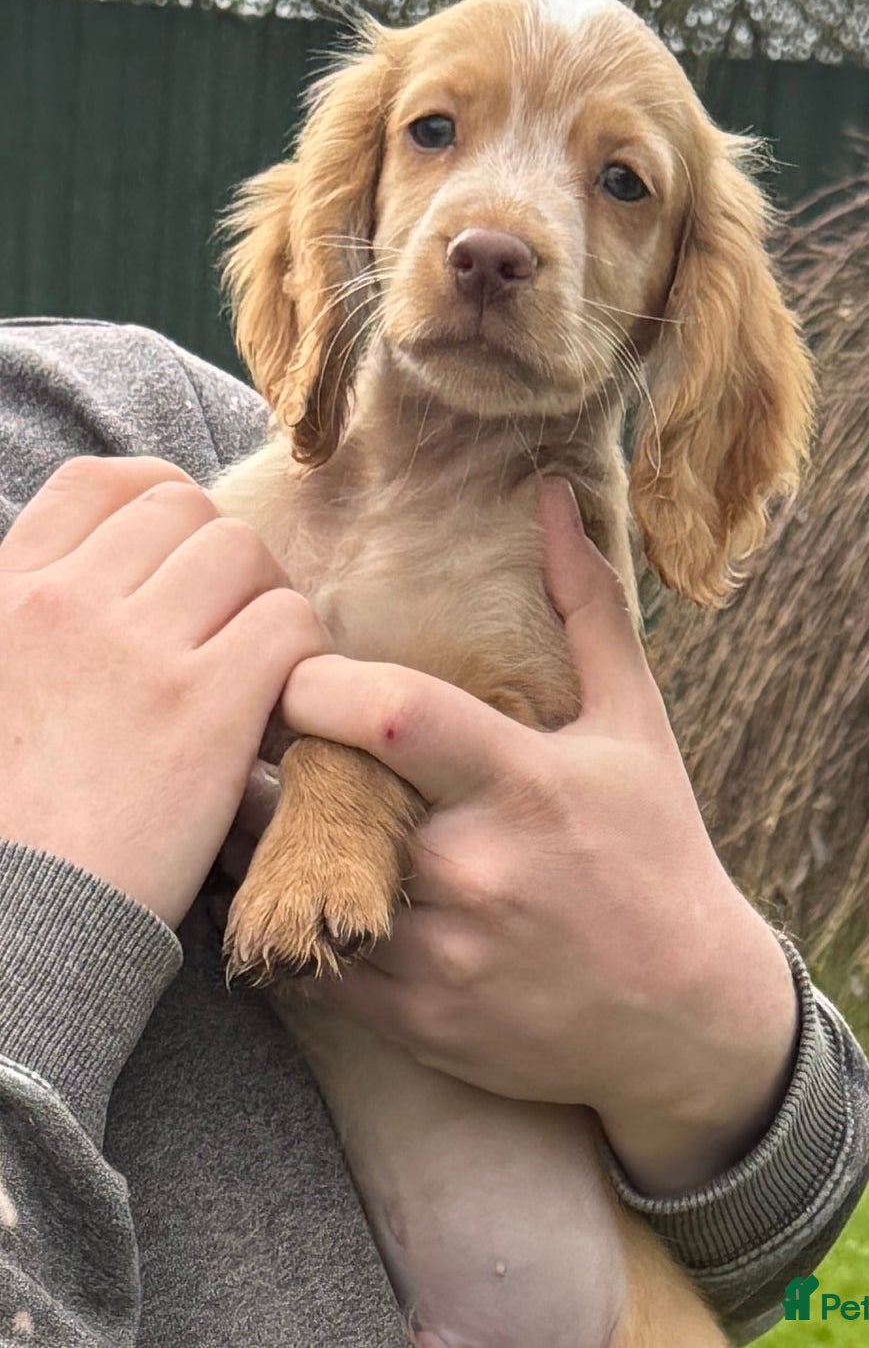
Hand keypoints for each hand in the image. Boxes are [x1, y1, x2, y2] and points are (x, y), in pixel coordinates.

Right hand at [0, 456, 327, 925]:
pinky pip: (288, 623)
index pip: (101, 484)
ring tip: (259, 675)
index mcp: (8, 594)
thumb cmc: (15, 822)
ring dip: (266, 607)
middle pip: (188, 513)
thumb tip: (113, 583)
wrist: (22, 919)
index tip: (182, 558)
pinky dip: (304, 658)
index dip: (160, 502)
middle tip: (233, 633)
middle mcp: (66, 601)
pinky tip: (279, 712)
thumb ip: (38, 621)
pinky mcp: (205, 703)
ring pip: (245, 556)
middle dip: (225, 564)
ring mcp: (136, 647)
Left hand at [275, 479, 798, 1195]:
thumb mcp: (635, 724)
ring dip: (263, 838)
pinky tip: (292, 881)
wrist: (687, 1019)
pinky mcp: (415, 1022)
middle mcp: (472, 869)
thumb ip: (585, 605)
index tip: (296, 670)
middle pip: (315, 794)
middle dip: (272, 756)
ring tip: (257, 799)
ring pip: (296, 885)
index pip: (385, 715)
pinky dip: (286, 919)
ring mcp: (440, 954)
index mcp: (520, 782)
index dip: (314, 681)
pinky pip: (307, 965)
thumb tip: (551, 495)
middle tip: (249, 727)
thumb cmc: (657, 852)